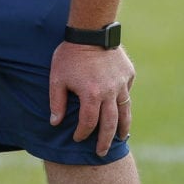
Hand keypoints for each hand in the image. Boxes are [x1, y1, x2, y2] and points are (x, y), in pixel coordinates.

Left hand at [48, 41, 134, 156]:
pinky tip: (121, 109)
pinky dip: (124, 103)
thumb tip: (55, 123)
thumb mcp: (57, 78)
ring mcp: (122, 83)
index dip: (83, 134)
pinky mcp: (128, 74)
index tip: (78, 138)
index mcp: (91, 95)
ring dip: (123, 127)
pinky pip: (127, 92)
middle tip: (102, 153)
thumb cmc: (69, 54)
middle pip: (111, 124)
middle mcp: (110, 92)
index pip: (88, 123)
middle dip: (106, 141)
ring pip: (125, 111)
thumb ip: (56, 102)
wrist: (90, 30)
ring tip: (122, 138)